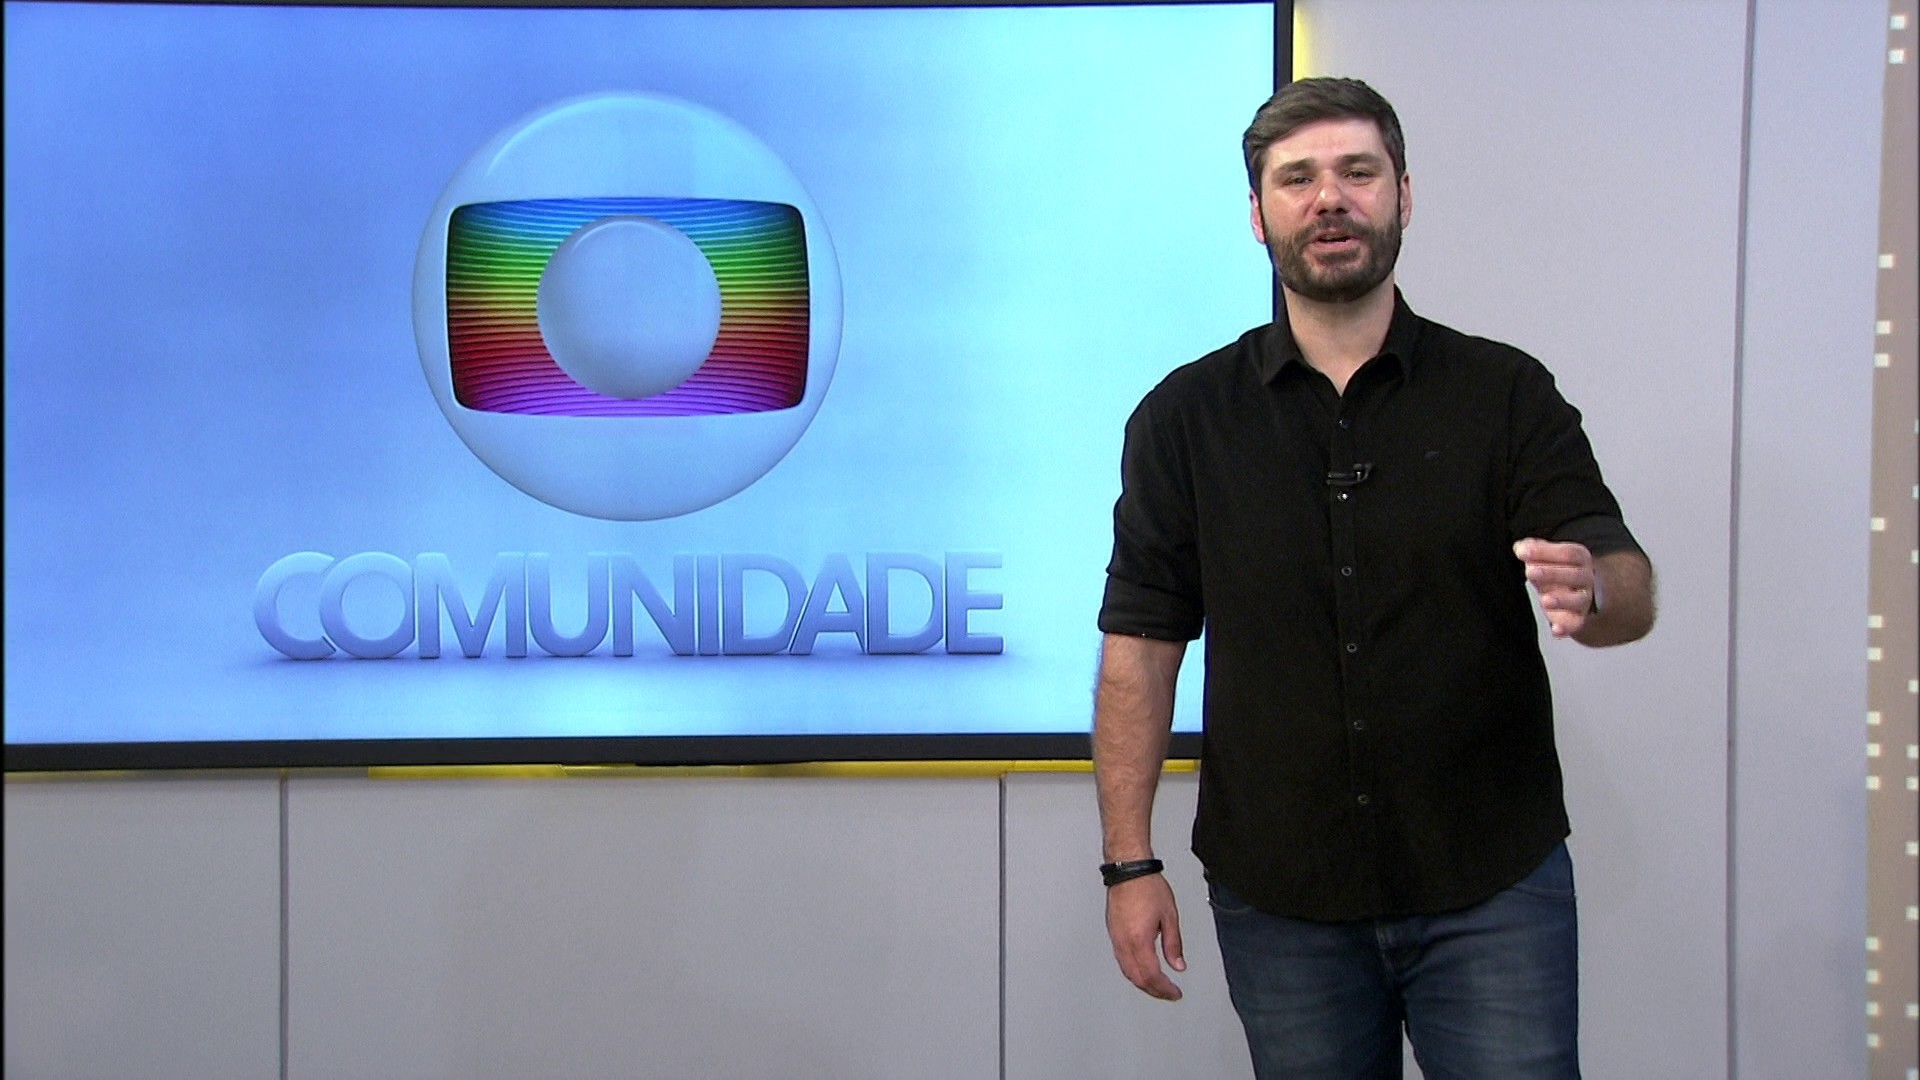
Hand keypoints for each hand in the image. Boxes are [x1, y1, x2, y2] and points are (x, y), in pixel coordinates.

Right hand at [1105, 872, 1184, 999]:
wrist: (1129, 871)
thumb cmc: (1147, 887)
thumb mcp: (1170, 916)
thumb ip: (1174, 945)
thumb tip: (1178, 965)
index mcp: (1139, 940)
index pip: (1152, 976)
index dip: (1165, 989)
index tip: (1175, 993)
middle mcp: (1124, 943)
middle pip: (1137, 978)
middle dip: (1154, 990)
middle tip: (1168, 993)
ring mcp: (1116, 939)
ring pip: (1127, 972)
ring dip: (1143, 983)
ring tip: (1157, 986)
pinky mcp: (1113, 933)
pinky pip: (1121, 960)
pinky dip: (1133, 971)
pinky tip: (1142, 970)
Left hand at [1513, 538, 1597, 638]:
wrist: (1579, 592)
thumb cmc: (1558, 570)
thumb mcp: (1548, 557)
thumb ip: (1534, 550)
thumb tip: (1521, 548)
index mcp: (1580, 559)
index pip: (1568, 553)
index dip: (1546, 552)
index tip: (1522, 552)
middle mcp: (1585, 578)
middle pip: (1574, 575)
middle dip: (1552, 574)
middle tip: (1530, 572)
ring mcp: (1583, 600)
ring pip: (1577, 601)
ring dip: (1561, 600)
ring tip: (1544, 600)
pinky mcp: (1578, 619)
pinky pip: (1576, 624)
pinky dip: (1566, 628)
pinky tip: (1555, 629)